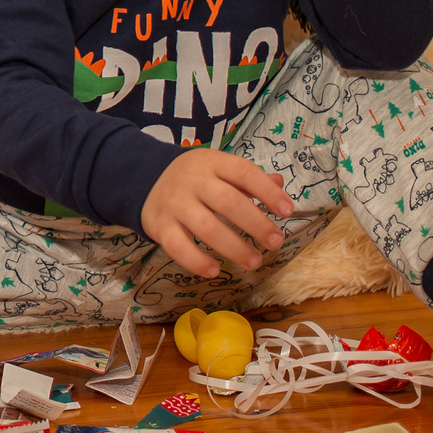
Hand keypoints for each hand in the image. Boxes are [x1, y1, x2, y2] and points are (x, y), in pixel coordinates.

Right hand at [139, 148, 290, 278]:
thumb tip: (279, 182)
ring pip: (207, 228)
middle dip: (256, 225)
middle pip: (228, 202)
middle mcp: (193, 181)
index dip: (267, 192)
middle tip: (275, 242)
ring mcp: (175, 203)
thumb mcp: (218, 168)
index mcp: (212, 163)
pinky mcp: (160, 225)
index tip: (287, 211)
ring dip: (234, 248)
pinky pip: (178, 247)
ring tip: (254, 262)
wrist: (144, 178)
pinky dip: (197, 261)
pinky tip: (214, 270)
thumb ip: (247, 179)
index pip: (244, 173)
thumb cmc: (193, 177)